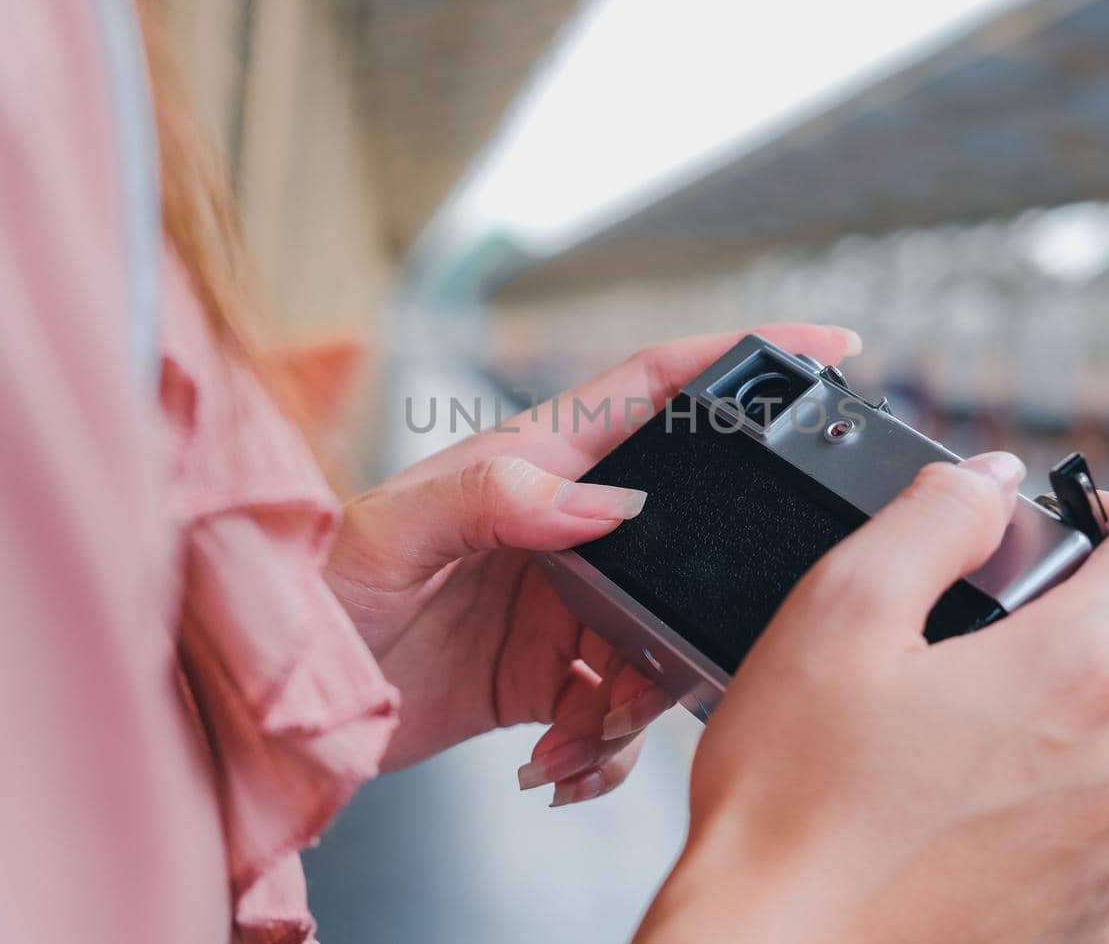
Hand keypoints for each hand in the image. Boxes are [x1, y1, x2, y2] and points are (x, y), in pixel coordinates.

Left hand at [324, 324, 860, 803]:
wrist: (283, 705)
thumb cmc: (312, 591)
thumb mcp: (391, 533)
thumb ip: (491, 497)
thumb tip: (602, 501)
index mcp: (530, 463)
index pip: (650, 389)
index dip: (738, 359)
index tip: (824, 345)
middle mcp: (558, 525)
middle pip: (683, 539)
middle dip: (706, 601)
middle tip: (673, 658)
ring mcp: (564, 602)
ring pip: (664, 639)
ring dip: (643, 702)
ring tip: (580, 736)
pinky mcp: (553, 674)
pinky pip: (622, 708)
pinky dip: (610, 748)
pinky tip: (561, 764)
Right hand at [638, 455, 1108, 942]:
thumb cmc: (794, 800)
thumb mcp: (839, 610)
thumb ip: (933, 519)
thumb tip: (990, 481)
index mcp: (1079, 674)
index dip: (1105, 509)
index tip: (1047, 528)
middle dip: (1030, 631)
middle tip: (923, 660)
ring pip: (1088, 737)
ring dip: (1021, 722)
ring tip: (912, 751)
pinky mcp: (1086, 915)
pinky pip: (1073, 821)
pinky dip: (1018, 803)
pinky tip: (929, 818)